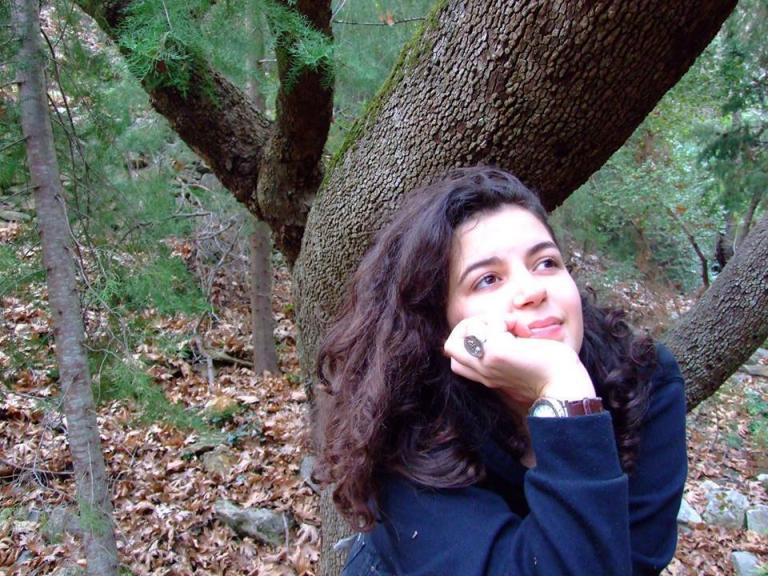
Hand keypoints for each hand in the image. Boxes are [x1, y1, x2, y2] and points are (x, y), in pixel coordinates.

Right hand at [443, 314, 594, 406]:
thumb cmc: (553, 373)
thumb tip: (511, 329)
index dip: (471, 340)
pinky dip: (505, 319)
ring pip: (462, 329)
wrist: (566, 386)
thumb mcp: (522, 363)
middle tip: (499, 328)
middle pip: (450, 346)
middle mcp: (483, 371)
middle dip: (469, 327)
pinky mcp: (496, 353)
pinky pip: (489, 322)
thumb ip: (509, 351)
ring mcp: (486, 362)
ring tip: (511, 328)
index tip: (501, 337)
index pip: (456, 359)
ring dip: (486, 319)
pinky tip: (523, 332)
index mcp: (488, 375)